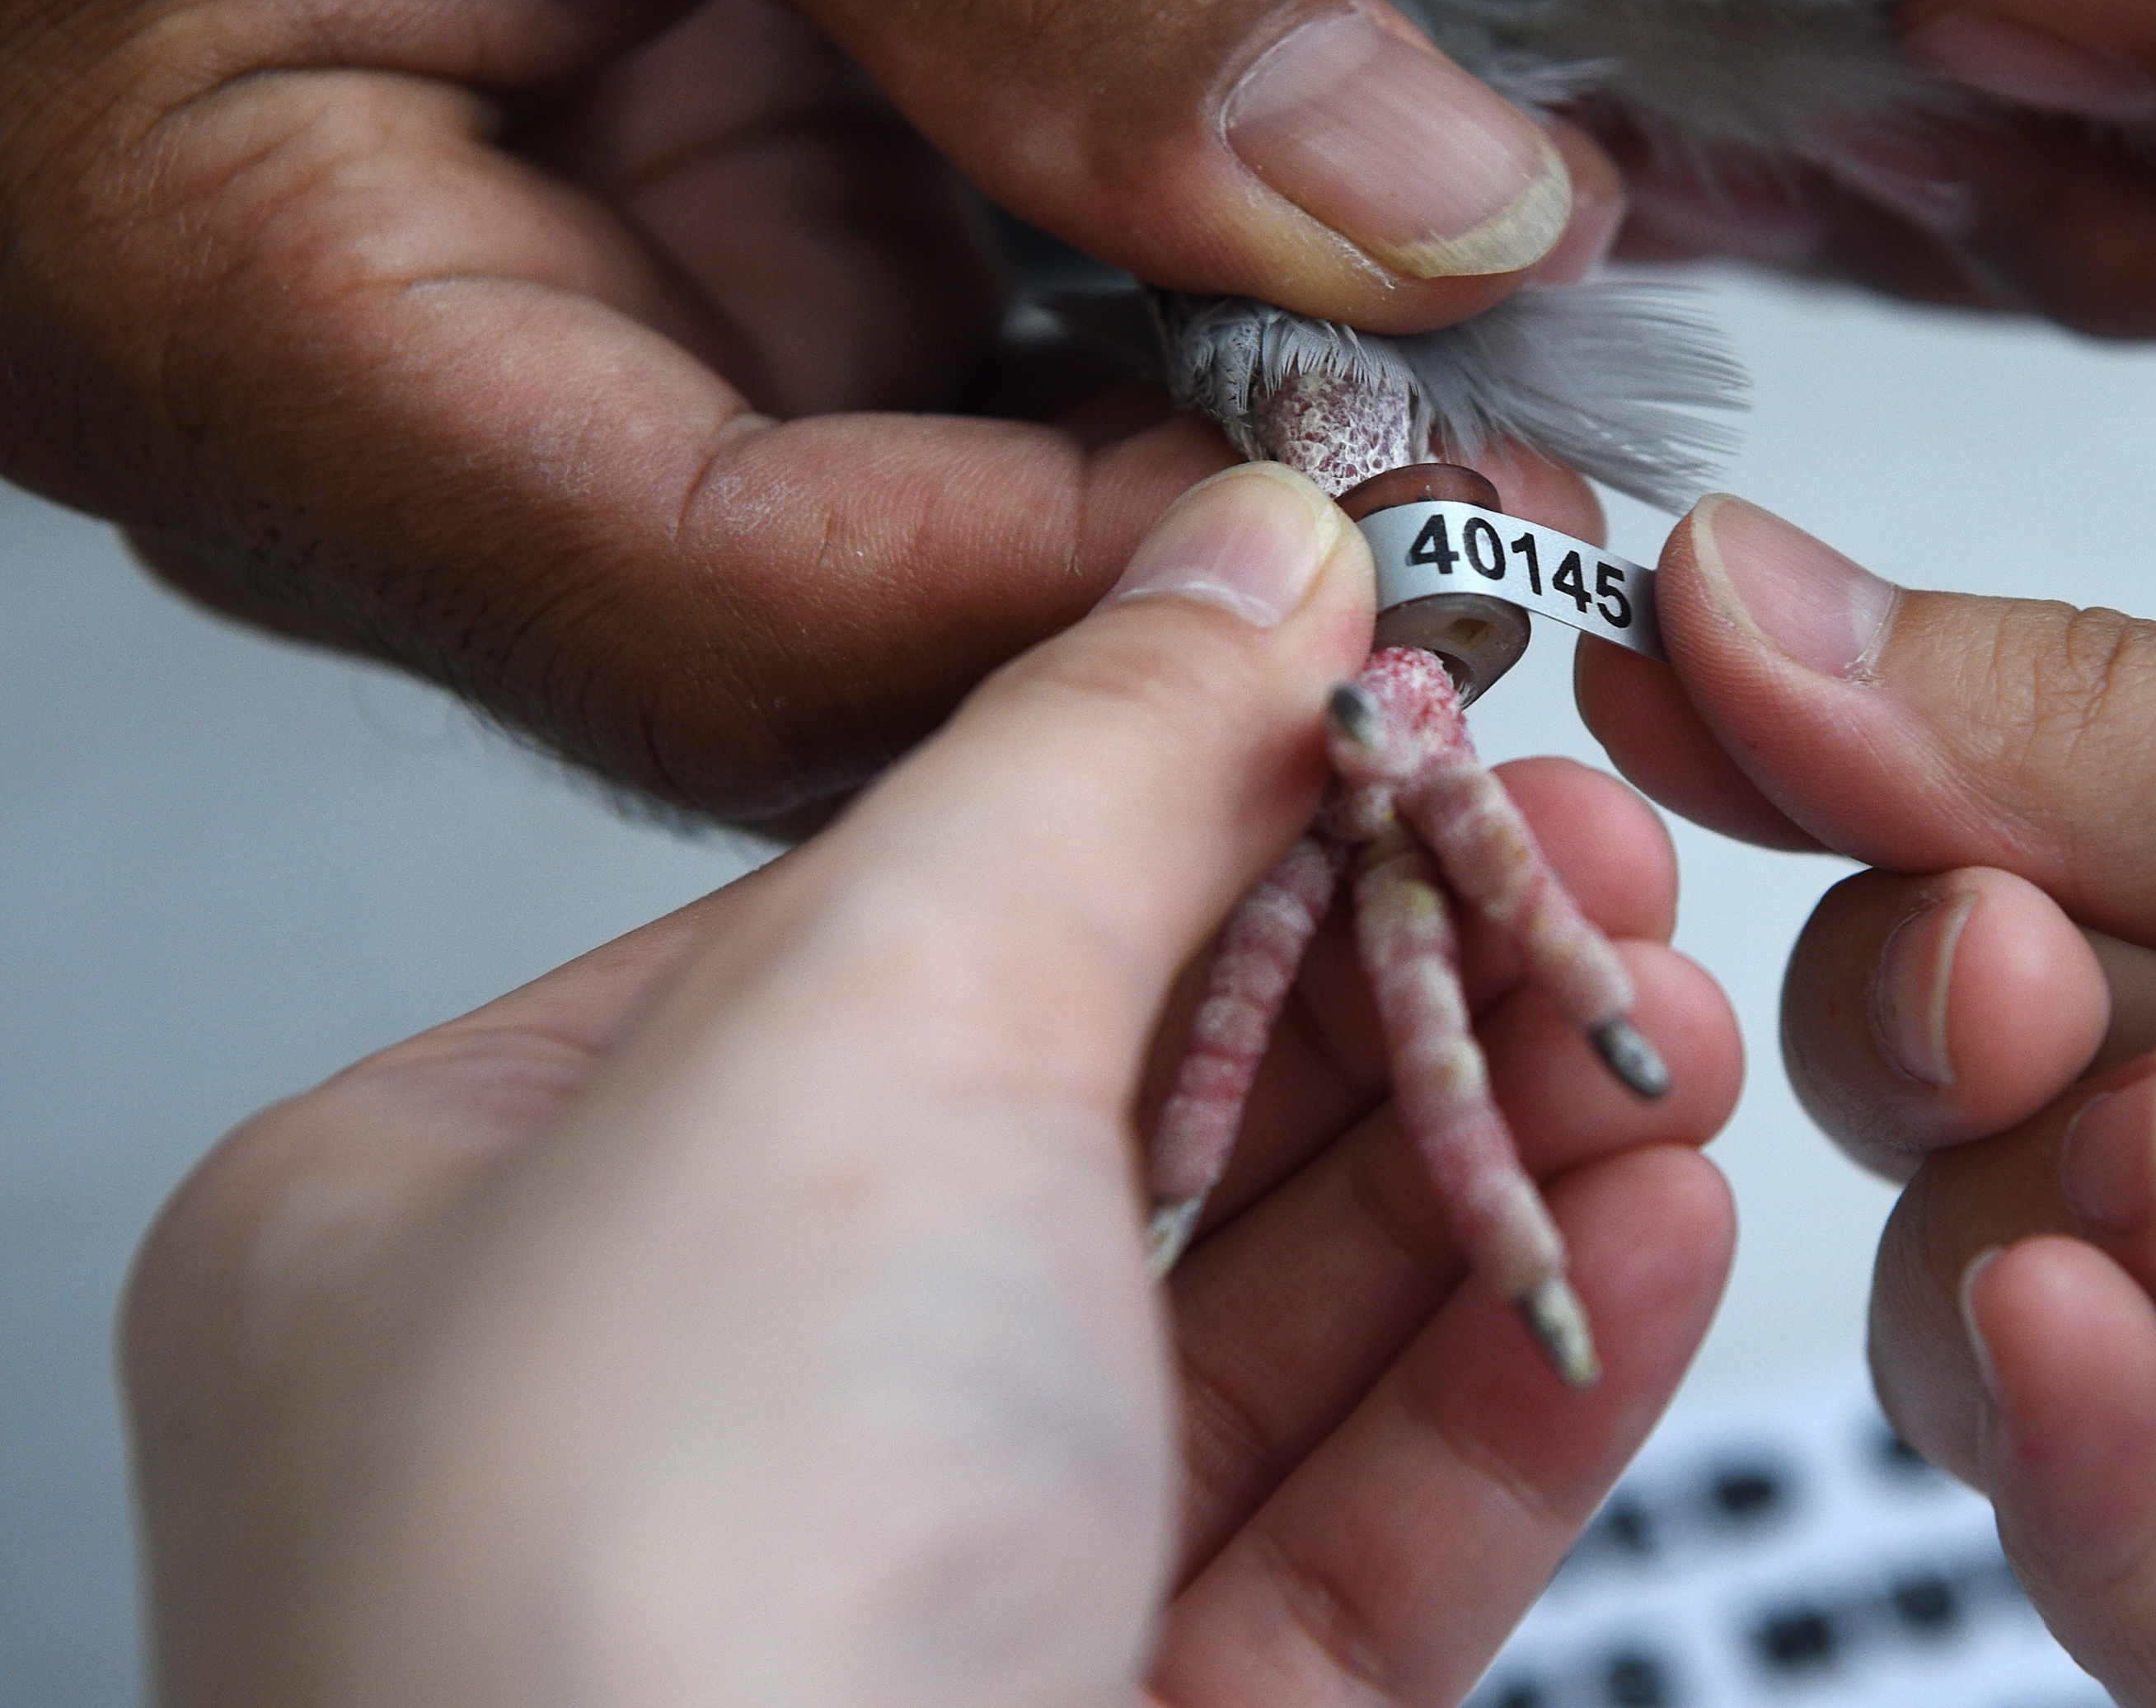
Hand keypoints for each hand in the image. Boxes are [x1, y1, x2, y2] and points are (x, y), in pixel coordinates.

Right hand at [0, 0, 1610, 825]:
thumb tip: (1407, 211)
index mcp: (192, 282)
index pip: (699, 601)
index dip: (1071, 606)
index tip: (1379, 524)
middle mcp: (293, 385)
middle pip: (779, 641)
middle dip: (1135, 588)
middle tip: (1465, 496)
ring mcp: (464, 328)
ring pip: (864, 560)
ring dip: (1143, 498)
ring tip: (1420, 404)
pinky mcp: (611, 248)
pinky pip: (879, 408)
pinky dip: (1088, 378)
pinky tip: (1272, 314)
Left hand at [120, 465, 1737, 1706]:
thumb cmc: (640, 1622)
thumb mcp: (855, 1045)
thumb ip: (1089, 766)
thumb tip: (1247, 554)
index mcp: (495, 1212)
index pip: (897, 913)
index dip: (1178, 782)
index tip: (1400, 687)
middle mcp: (687, 1419)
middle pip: (1111, 1109)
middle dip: (1382, 964)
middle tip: (1585, 845)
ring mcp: (905, 1611)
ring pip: (1257, 1324)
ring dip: (1487, 1154)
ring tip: (1660, 1013)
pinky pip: (1352, 1530)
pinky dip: (1515, 1373)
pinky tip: (1660, 1231)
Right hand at [1578, 497, 2155, 1702]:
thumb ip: (2107, 731)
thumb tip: (1732, 581)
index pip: (2011, 804)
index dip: (1827, 756)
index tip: (1649, 692)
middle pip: (1954, 1057)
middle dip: (1940, 1007)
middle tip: (2026, 988)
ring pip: (1980, 1301)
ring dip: (2023, 1229)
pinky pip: (2101, 1548)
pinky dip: (2057, 1447)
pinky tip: (2094, 1356)